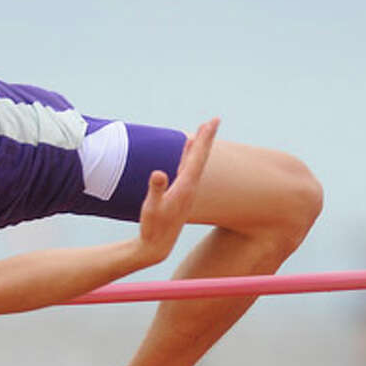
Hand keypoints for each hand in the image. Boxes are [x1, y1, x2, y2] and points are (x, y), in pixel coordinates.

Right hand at [135, 118, 218, 264]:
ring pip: (195, 162)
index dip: (204, 138)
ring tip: (203, 131)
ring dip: (199, 146)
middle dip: (206, 138)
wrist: (157, 246)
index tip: (211, 122)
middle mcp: (190, 187)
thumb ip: (156, 190)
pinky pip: (187, 169)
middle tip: (214, 120)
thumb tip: (158, 173)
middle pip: (201, 157)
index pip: (197, 157)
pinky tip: (188, 151)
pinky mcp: (179, 194)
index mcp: (185, 186)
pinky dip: (188, 157)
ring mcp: (186, 190)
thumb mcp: (151, 208)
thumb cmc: (153, 227)